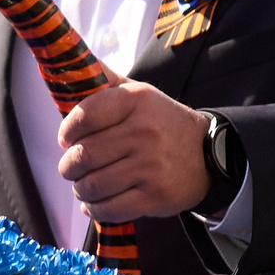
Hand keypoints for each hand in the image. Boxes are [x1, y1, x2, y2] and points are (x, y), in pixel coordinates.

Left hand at [54, 80, 211, 223]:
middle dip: (68, 167)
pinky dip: (95, 208)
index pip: (84, 116)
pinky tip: (96, 203)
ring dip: (81, 189)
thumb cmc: (162, 123)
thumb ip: (105, 79)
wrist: (208, 153)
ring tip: (84, 185)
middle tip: (71, 168)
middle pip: (83, 156)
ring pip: (93, 185)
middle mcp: (143, 132)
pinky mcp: (155, 196)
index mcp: (136, 101)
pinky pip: (109, 208)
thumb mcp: (139, 93)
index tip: (67, 139)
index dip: (67, 132)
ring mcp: (150, 166)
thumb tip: (72, 65)